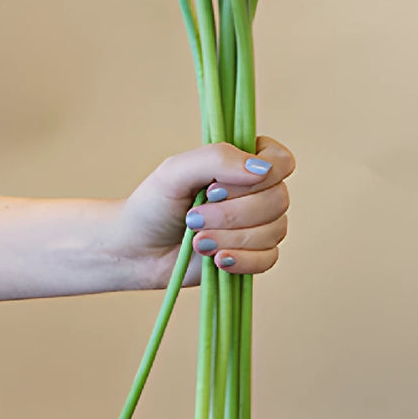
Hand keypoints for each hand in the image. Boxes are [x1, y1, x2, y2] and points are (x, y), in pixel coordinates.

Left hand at [115, 136, 293, 287]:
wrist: (137, 250)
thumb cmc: (154, 204)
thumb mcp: (175, 171)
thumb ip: (217, 158)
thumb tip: (262, 169)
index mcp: (243, 162)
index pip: (280, 161)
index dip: (258, 176)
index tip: (215, 187)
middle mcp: (257, 191)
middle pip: (278, 199)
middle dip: (232, 213)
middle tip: (193, 218)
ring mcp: (258, 224)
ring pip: (274, 230)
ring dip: (231, 237)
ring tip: (197, 241)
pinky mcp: (254, 255)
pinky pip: (269, 258)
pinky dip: (242, 259)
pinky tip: (217, 260)